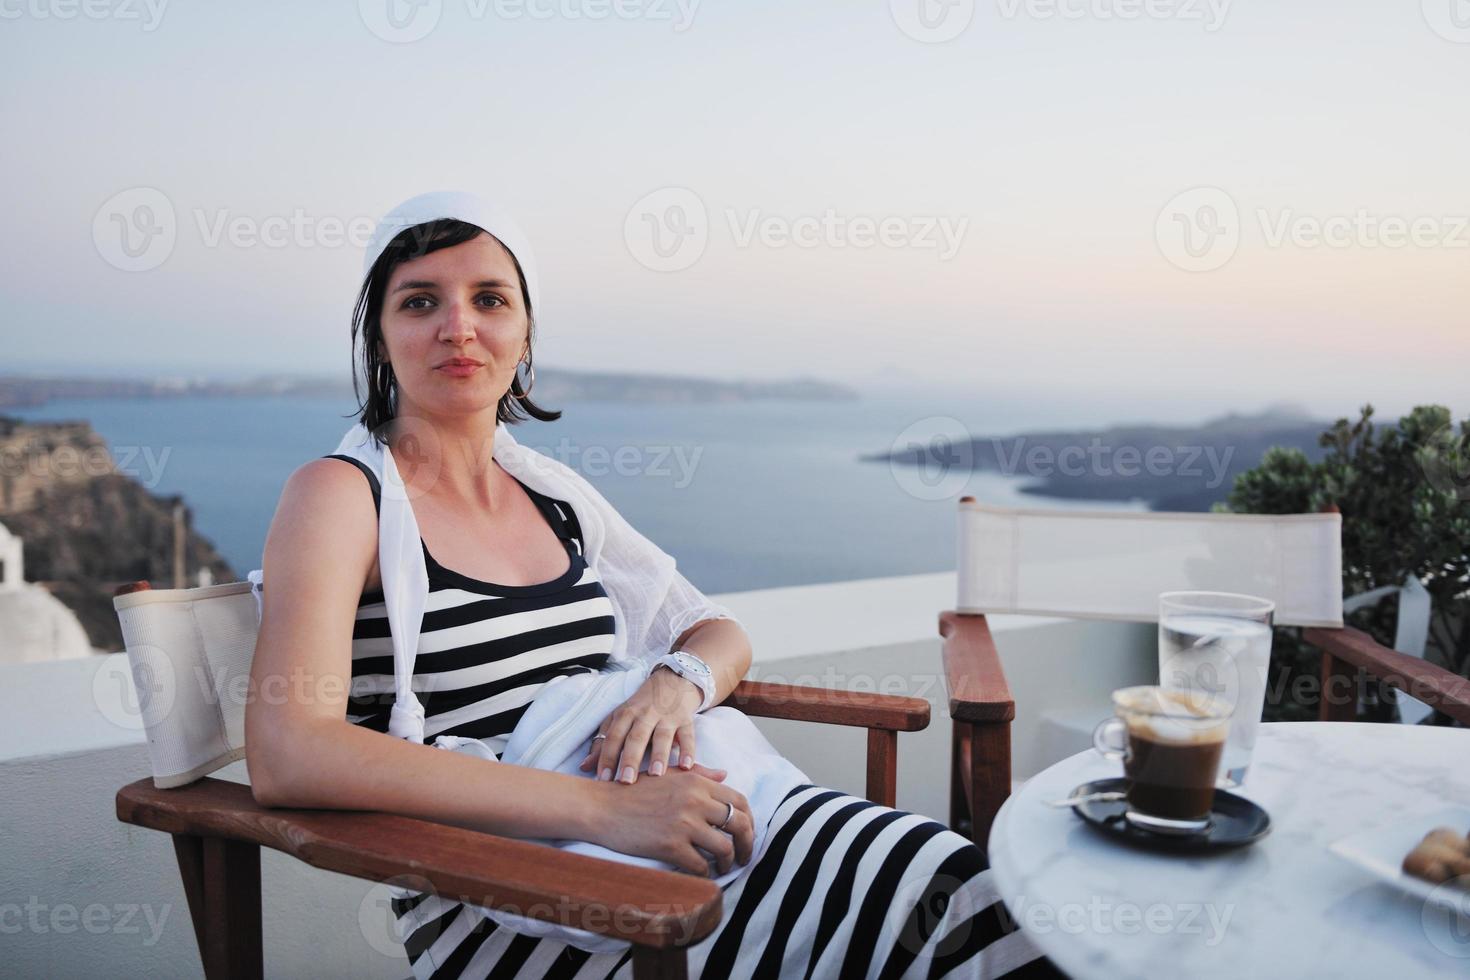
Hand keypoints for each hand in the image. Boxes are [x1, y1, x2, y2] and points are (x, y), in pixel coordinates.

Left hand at [579, 667, 702, 783]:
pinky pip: (688, 735)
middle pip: (636, 737)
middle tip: (626, 781)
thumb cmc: (641, 707)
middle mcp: (645, 714)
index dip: (607, 757)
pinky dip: (688, 750)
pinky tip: (687, 766)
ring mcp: (666, 716)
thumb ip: (603, 743)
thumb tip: (584, 767)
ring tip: (656, 774)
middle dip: (630, 759)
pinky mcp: (686, 719)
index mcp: (625, 714)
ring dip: (659, 755)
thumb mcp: (619, 718)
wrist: (672, 680)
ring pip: (662, 736)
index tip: (602, 779)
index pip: (613, 737)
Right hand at [588, 763, 753, 875]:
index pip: (739, 801)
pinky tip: (701, 872)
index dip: (750, 820)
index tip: (746, 833)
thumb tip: (726, 775)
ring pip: (724, 848)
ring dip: (728, 862)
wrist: (602, 807)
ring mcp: (683, 823)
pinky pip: (701, 865)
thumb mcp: (669, 775)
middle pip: (739, 824)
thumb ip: (700, 774)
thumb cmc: (634, 790)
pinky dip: (705, 872)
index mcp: (697, 781)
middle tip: (744, 856)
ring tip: (722, 867)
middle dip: (748, 844)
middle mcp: (695, 800)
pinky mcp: (670, 846)